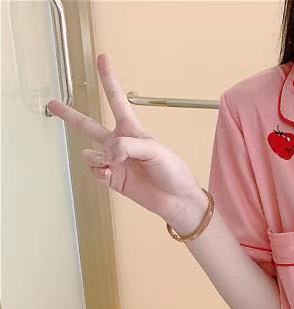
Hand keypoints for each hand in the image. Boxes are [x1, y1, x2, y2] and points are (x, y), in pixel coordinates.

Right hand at [46, 52, 206, 231]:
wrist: (177, 200)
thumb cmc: (172, 172)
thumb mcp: (155, 151)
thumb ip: (127, 146)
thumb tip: (107, 154)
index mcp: (132, 130)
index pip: (116, 100)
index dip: (108, 80)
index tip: (102, 59)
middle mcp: (119, 144)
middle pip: (87, 125)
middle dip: (69, 115)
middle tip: (52, 104)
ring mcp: (114, 162)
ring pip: (88, 153)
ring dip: (97, 158)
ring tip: (113, 164)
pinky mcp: (112, 179)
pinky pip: (94, 171)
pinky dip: (99, 172)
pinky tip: (111, 175)